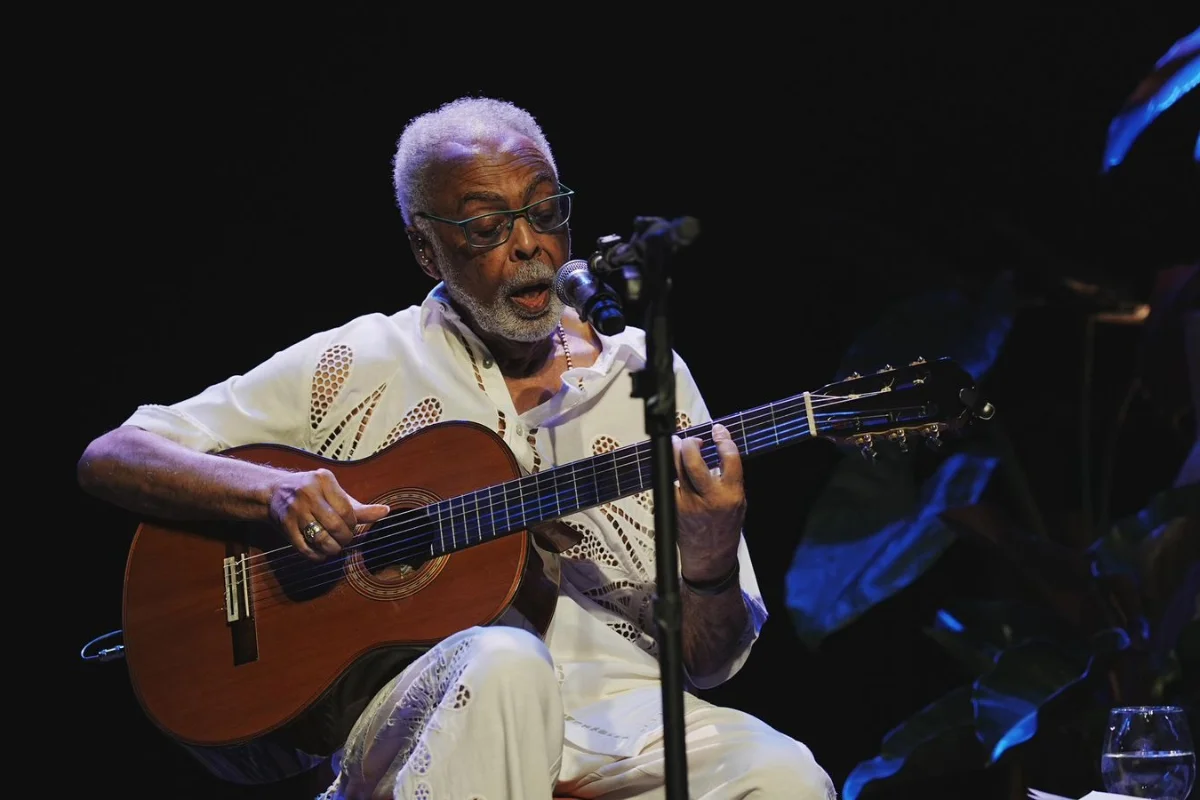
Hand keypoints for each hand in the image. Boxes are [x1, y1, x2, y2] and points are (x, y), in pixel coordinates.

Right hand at [268, 468, 390, 560]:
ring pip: (320, 538)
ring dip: (332, 549)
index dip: (353, 525)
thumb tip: (385, 511)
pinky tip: (321, 554)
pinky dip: (316, 556)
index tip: (351, 527)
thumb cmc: (314, 493)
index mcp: (324, 480)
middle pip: (335, 525)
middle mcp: (308, 493)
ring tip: (334, 548)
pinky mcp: (284, 526)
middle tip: (345, 540)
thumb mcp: (335, 494)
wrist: (275, 491)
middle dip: (344, 538)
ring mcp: (294, 510)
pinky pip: (304, 548)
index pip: (347, 510)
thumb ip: (359, 507)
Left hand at [673, 423, 745, 580]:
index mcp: (731, 495)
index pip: (729, 458)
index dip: (723, 439)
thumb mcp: (739, 502)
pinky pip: (669, 481)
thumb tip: (717, 450)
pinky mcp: (674, 508)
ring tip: (678, 445)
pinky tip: (674, 467)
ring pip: (677, 469)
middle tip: (691, 439)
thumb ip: (730, 478)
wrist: (710, 556)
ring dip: (676, 451)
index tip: (718, 430)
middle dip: (690, 443)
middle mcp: (709, 498)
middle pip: (694, 461)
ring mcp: (688, 503)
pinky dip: (670, 471)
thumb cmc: (726, 527)